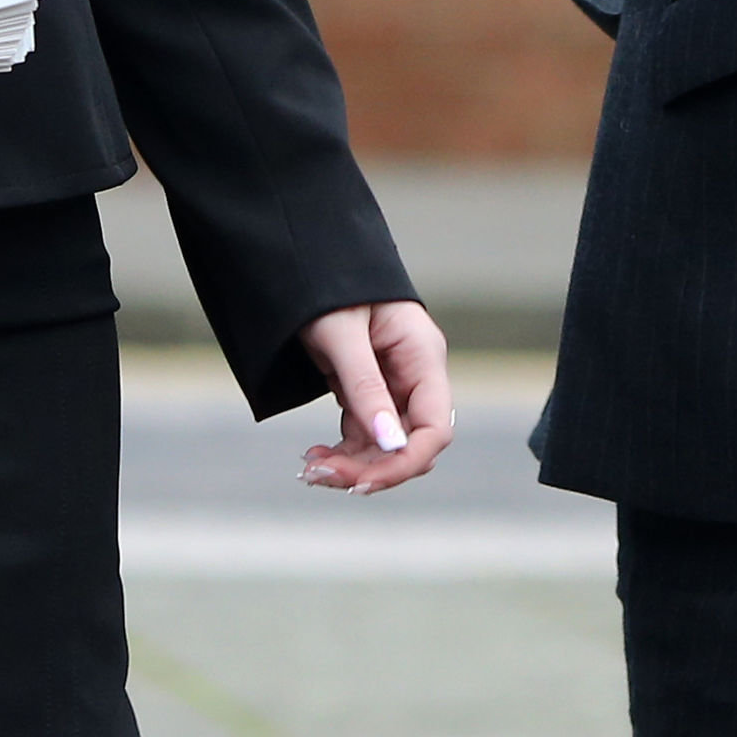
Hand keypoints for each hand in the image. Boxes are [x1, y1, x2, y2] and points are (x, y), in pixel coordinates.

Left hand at [296, 299, 452, 493]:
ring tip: (310, 468)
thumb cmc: (324, 283)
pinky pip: (365, 434)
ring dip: (352, 464)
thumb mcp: (341, 334)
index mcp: (422, 354)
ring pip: (385, 445)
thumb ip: (366, 388)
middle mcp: (414, 373)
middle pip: (410, 443)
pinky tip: (316, 456)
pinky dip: (343, 451)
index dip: (404, 461)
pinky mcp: (367, 388)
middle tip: (319, 473)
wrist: (301, 254)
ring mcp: (392, 382)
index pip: (435, 427)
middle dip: (370, 467)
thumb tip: (391, 445)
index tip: (362, 481)